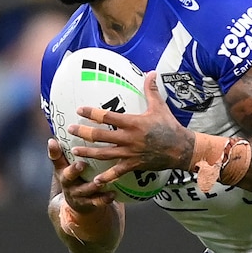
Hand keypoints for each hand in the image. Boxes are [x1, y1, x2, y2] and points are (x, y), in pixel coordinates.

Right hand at [47, 137, 114, 211]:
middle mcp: (68, 182)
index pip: (55, 159)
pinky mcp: (90, 203)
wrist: (77, 202)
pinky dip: (105, 198)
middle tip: (81, 164)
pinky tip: (113, 194)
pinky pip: (98, 202)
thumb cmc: (75, 175)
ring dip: (92, 186)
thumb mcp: (67, 163)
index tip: (54, 141)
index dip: (54, 151)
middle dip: (73, 171)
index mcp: (62, 169)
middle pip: (68, 176)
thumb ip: (66, 149)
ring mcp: (78, 194)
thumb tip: (58, 127)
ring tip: (100, 181)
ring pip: (84, 190)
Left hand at [66, 71, 194, 185]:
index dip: (92, 113)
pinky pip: (117, 172)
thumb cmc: (170, 126)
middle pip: (101, 136)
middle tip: (69, 130)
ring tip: (74, 152)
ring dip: (88, 153)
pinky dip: (106, 177)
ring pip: (104, 154)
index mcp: (133, 122)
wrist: (181, 148)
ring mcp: (130, 153)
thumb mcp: (160, 106)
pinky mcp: (134, 164)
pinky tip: (95, 180)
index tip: (80, 110)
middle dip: (83, 133)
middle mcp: (129, 138)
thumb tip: (151, 72)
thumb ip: (151, 90)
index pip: (108, 116)